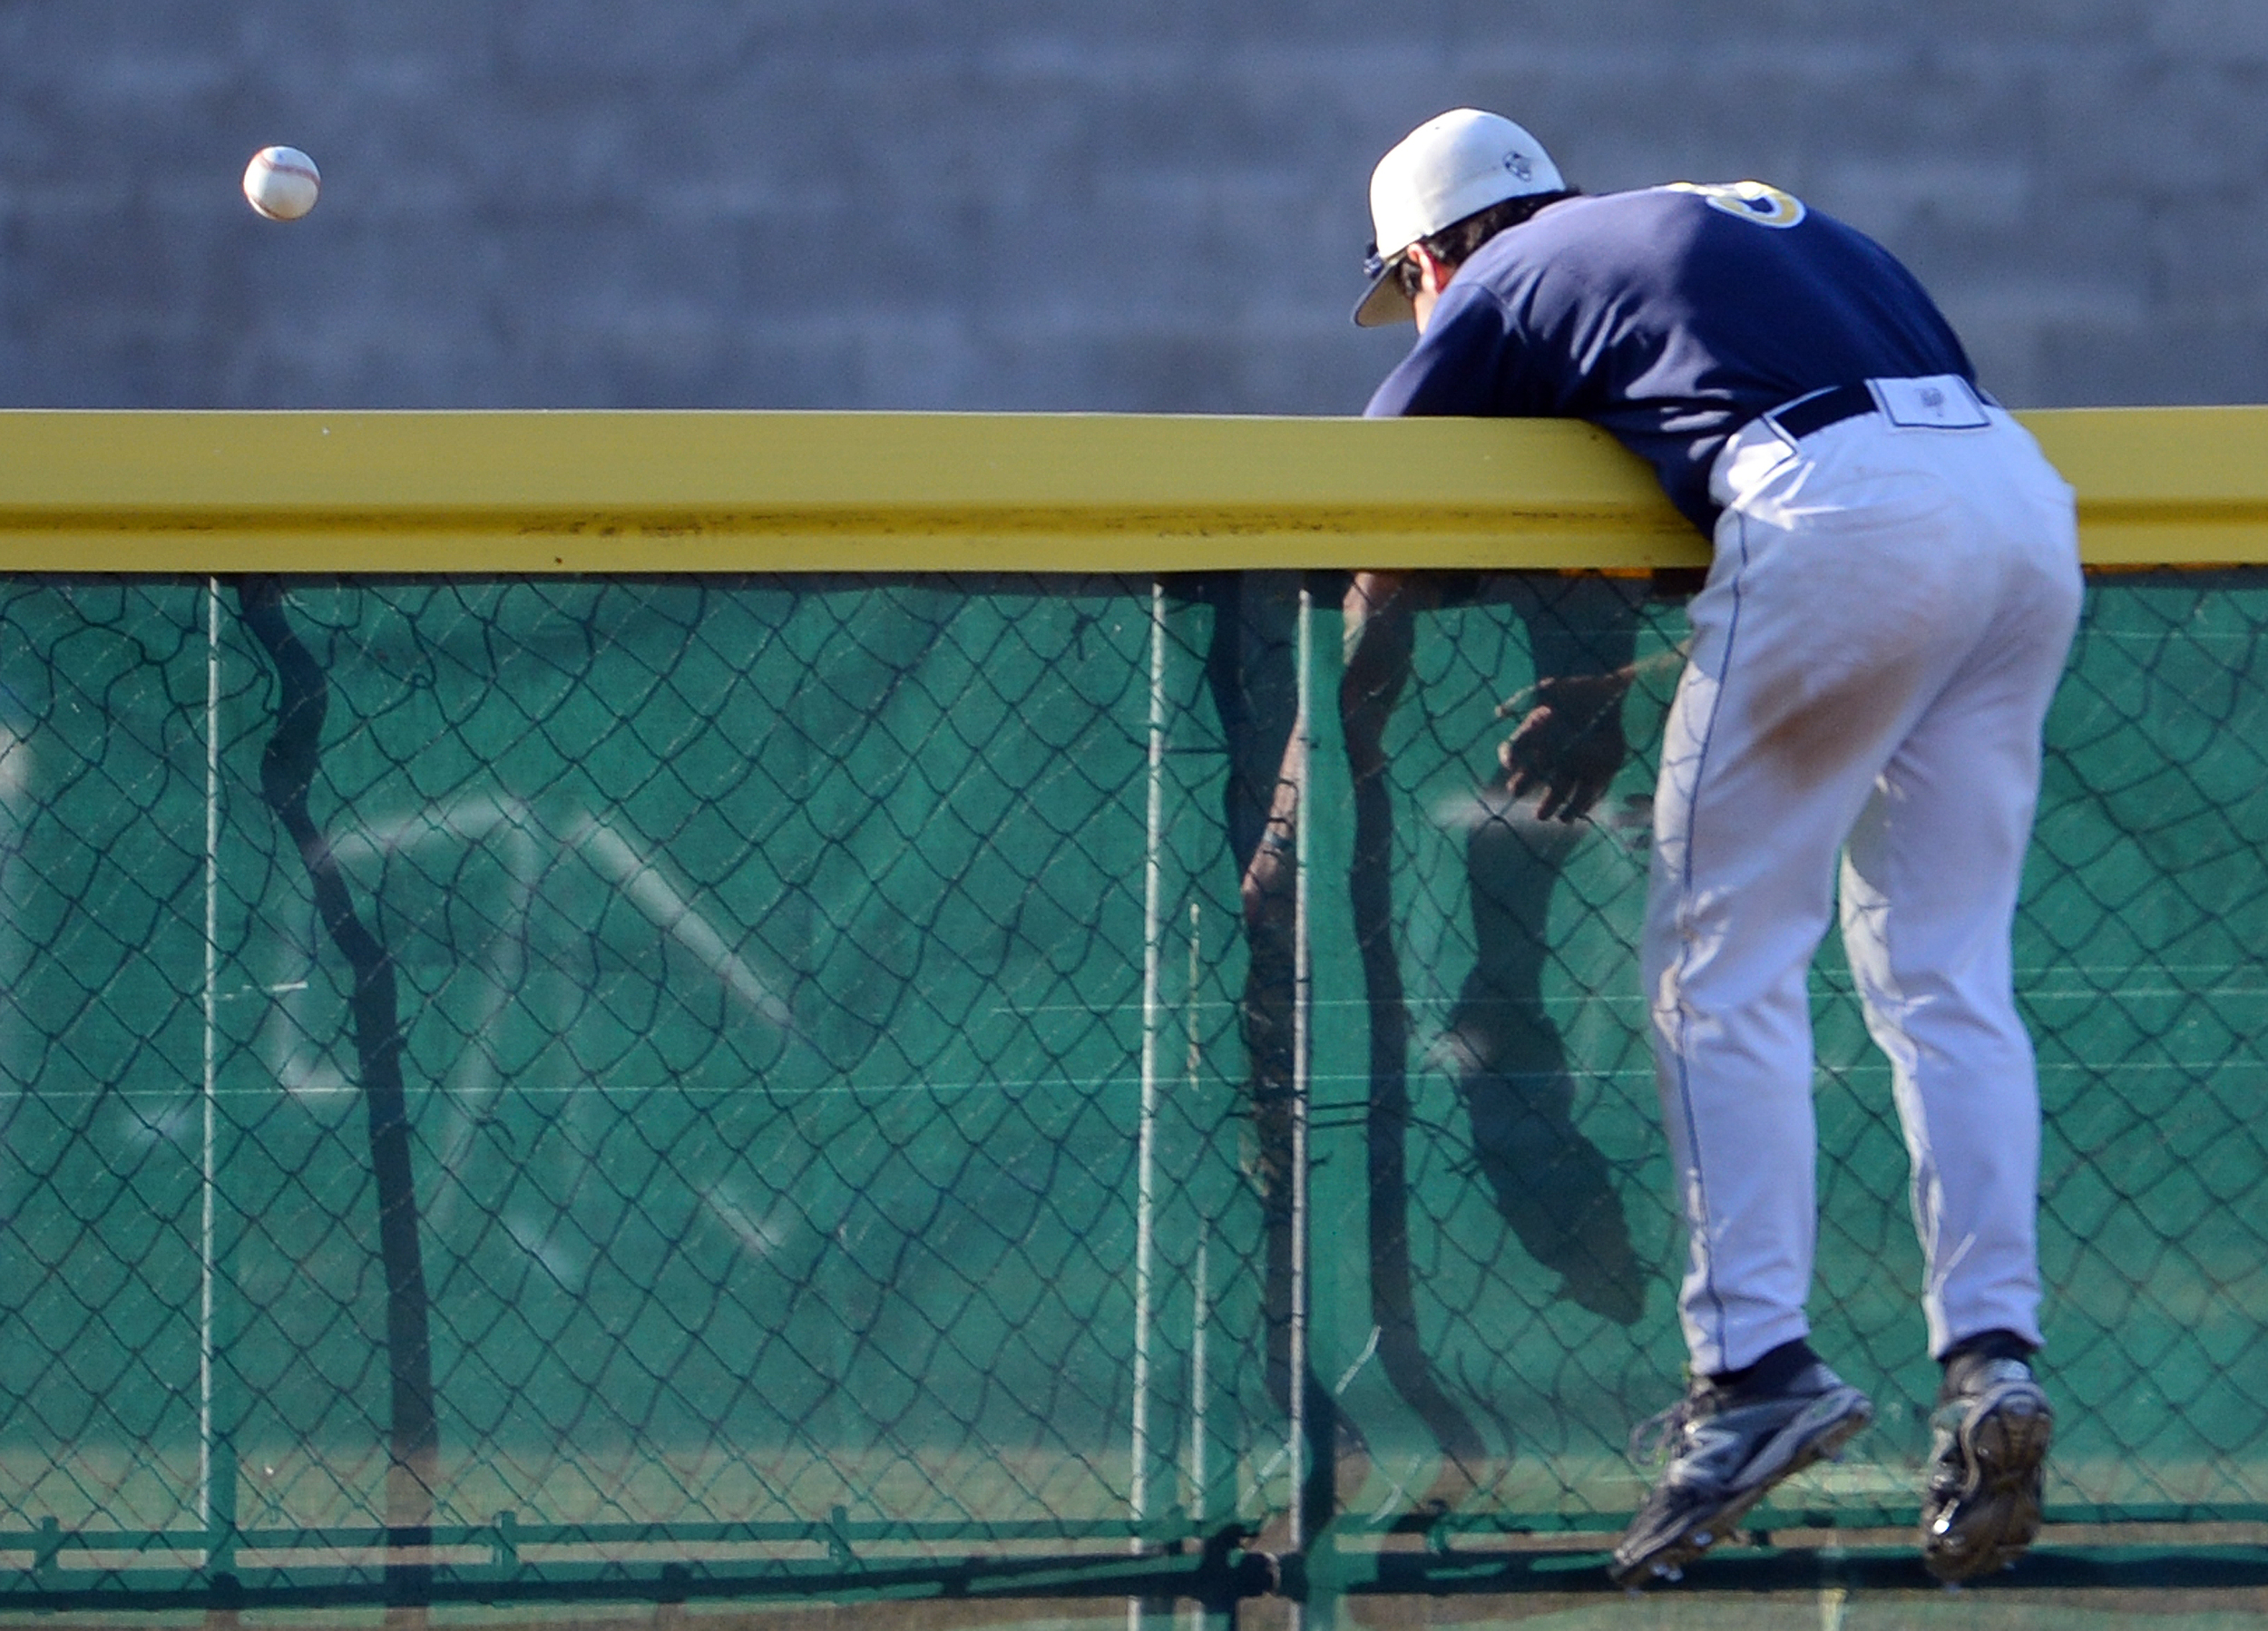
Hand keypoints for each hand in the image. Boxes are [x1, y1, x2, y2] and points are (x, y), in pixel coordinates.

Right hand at [1495, 671, 1633, 822]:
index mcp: (1539, 738)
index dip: (1509, 757)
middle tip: (1516, 792)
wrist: (1612, 691)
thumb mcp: (1550, 689)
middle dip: (1523, 786)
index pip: (1515, 751)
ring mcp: (1578, 765)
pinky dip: (1584, 803)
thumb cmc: (1578, 689)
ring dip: (1553, 806)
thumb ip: (1526, 700)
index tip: (1510, 761)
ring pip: (1561, 792)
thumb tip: (1499, 713)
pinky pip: (1591, 792)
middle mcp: (1555, 755)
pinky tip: (1576, 809)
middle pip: (1533, 777)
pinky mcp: (1602, 771)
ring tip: (1549, 816)